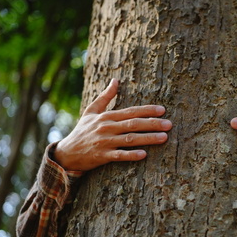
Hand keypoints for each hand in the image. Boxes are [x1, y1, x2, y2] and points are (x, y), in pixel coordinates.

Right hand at [54, 79, 172, 171]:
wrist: (67, 153)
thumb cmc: (82, 131)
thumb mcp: (91, 111)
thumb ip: (105, 97)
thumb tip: (115, 80)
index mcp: (107, 116)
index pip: (131, 111)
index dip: (147, 110)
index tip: (163, 110)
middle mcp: (107, 127)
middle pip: (133, 124)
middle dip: (153, 123)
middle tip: (169, 124)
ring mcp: (105, 142)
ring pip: (130, 139)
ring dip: (148, 138)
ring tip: (164, 138)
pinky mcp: (102, 156)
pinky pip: (119, 155)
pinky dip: (131, 155)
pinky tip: (144, 154)